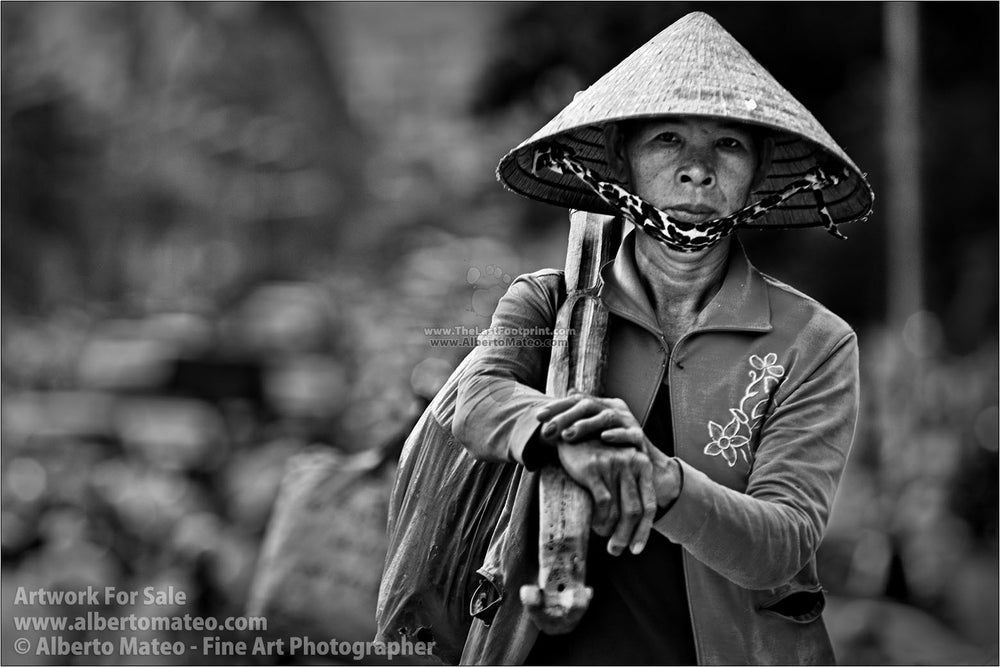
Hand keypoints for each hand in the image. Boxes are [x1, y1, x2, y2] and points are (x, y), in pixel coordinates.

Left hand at [537, 394, 644, 449]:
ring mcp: (629, 421)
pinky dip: (617, 435)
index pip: (577, 400)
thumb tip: (569, 391)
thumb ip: (583, 412)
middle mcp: (615, 409)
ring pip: (606, 417)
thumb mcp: (598, 427)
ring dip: (586, 426)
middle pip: (588, 406)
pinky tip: (604, 438)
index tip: (538, 417)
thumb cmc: (615, 444)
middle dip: (566, 417)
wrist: (646, 464)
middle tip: (547, 430)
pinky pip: (630, 434)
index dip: (557, 407)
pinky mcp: (640, 437)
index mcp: (603, 405)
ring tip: (567, 436)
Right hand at [555, 439, 656, 556]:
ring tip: (604, 539)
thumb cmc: (597, 455)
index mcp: (642, 464)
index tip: (636, 550)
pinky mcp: (594, 468)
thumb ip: (629, 488)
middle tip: (616, 550)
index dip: (644, 531)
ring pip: (619, 510)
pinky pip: (602, 503)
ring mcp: (613, 465)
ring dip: (611, 531)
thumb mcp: (619, 465)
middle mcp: (631, 462)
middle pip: (635, 510)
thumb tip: (634, 526)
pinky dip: (599, 519)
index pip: (649, 505)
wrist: (570, 433)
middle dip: (626, 536)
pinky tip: (594, 525)